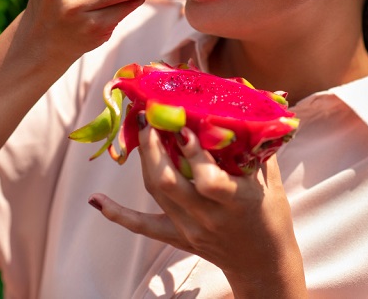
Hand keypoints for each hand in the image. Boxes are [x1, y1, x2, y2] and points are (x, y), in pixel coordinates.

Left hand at [89, 126, 306, 297]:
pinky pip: (143, 226)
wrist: (262, 262)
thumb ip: (254, 147)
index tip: (181, 126)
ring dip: (144, 160)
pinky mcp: (177, 236)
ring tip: (142, 131)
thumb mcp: (270, 181)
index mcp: (236, 203)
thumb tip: (241, 106)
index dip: (193, 154)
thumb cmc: (270, 214)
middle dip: (155, 148)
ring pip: (157, 193)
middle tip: (150, 119)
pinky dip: (118, 213)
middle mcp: (209, 218)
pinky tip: (96, 199)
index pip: (208, 180)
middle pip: (170, 184)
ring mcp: (189, 229)